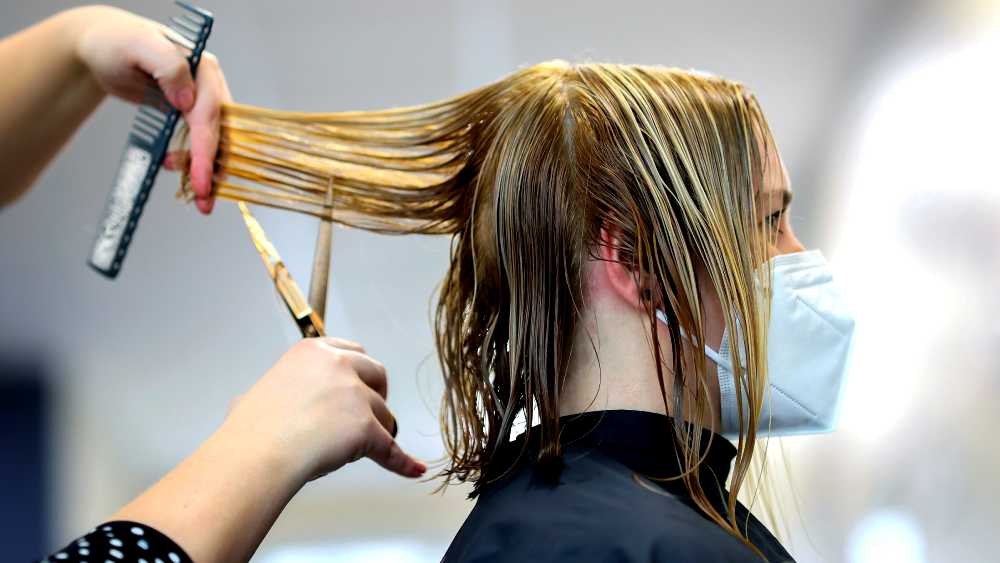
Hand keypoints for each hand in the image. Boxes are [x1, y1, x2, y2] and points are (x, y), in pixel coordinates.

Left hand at [69, 5, 228, 212]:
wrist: (101, 49)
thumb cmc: (116, 43)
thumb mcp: (138, 46)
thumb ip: (169, 66)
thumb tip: (187, 101)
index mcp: (203, 69)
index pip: (210, 115)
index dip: (207, 150)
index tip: (201, 180)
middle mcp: (208, 86)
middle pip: (221, 133)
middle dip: (214, 169)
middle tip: (204, 199)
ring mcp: (200, 101)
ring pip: (215, 142)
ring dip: (207, 170)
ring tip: (193, 192)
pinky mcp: (189, 115)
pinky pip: (201, 143)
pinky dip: (195, 162)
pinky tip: (178, 168)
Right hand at [221, 337, 426, 482]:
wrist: (255, 454)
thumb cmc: (249, 430)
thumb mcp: (257, 393)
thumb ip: (272, 392)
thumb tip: (250, 404)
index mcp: (313, 351)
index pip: (352, 351)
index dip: (359, 372)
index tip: (359, 384)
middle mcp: (339, 365)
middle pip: (377, 374)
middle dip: (376, 394)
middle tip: (366, 414)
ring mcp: (355, 395)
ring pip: (384, 414)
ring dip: (376, 431)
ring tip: (354, 450)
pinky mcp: (366, 427)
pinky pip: (391, 449)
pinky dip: (402, 462)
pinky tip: (413, 468)